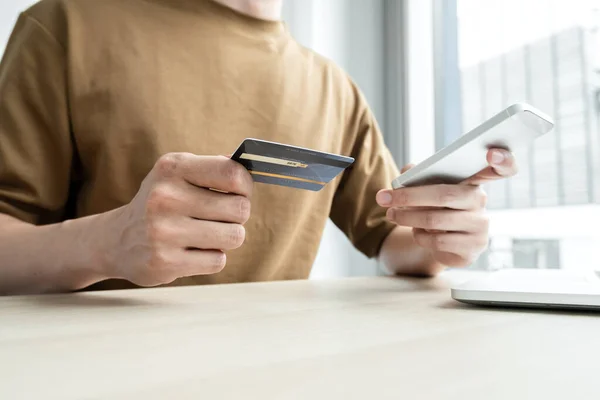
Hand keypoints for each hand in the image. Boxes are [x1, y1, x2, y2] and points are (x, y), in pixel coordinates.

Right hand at [103, 153, 252, 285]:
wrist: (116, 240)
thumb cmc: (161, 202)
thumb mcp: (178, 174)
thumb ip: (215, 168)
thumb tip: (252, 167)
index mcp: (172, 168)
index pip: (232, 173)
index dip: (245, 186)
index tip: (239, 192)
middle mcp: (165, 197)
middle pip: (240, 209)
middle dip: (237, 215)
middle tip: (219, 217)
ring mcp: (163, 231)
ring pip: (234, 236)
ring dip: (227, 238)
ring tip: (206, 234)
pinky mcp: (165, 262)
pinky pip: (218, 260)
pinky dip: (212, 258)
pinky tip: (191, 251)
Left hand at [376, 149, 516, 266]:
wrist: (443, 243)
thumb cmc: (434, 208)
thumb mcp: (425, 188)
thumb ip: (416, 174)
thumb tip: (406, 171)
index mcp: (474, 180)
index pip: (503, 168)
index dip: (504, 161)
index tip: (493, 154)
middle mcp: (480, 201)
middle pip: (443, 195)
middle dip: (408, 197)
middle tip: (384, 199)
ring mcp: (480, 227)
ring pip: (434, 220)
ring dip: (407, 218)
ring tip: (393, 215)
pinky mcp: (472, 249)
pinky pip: (437, 241)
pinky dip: (419, 236)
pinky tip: (417, 232)